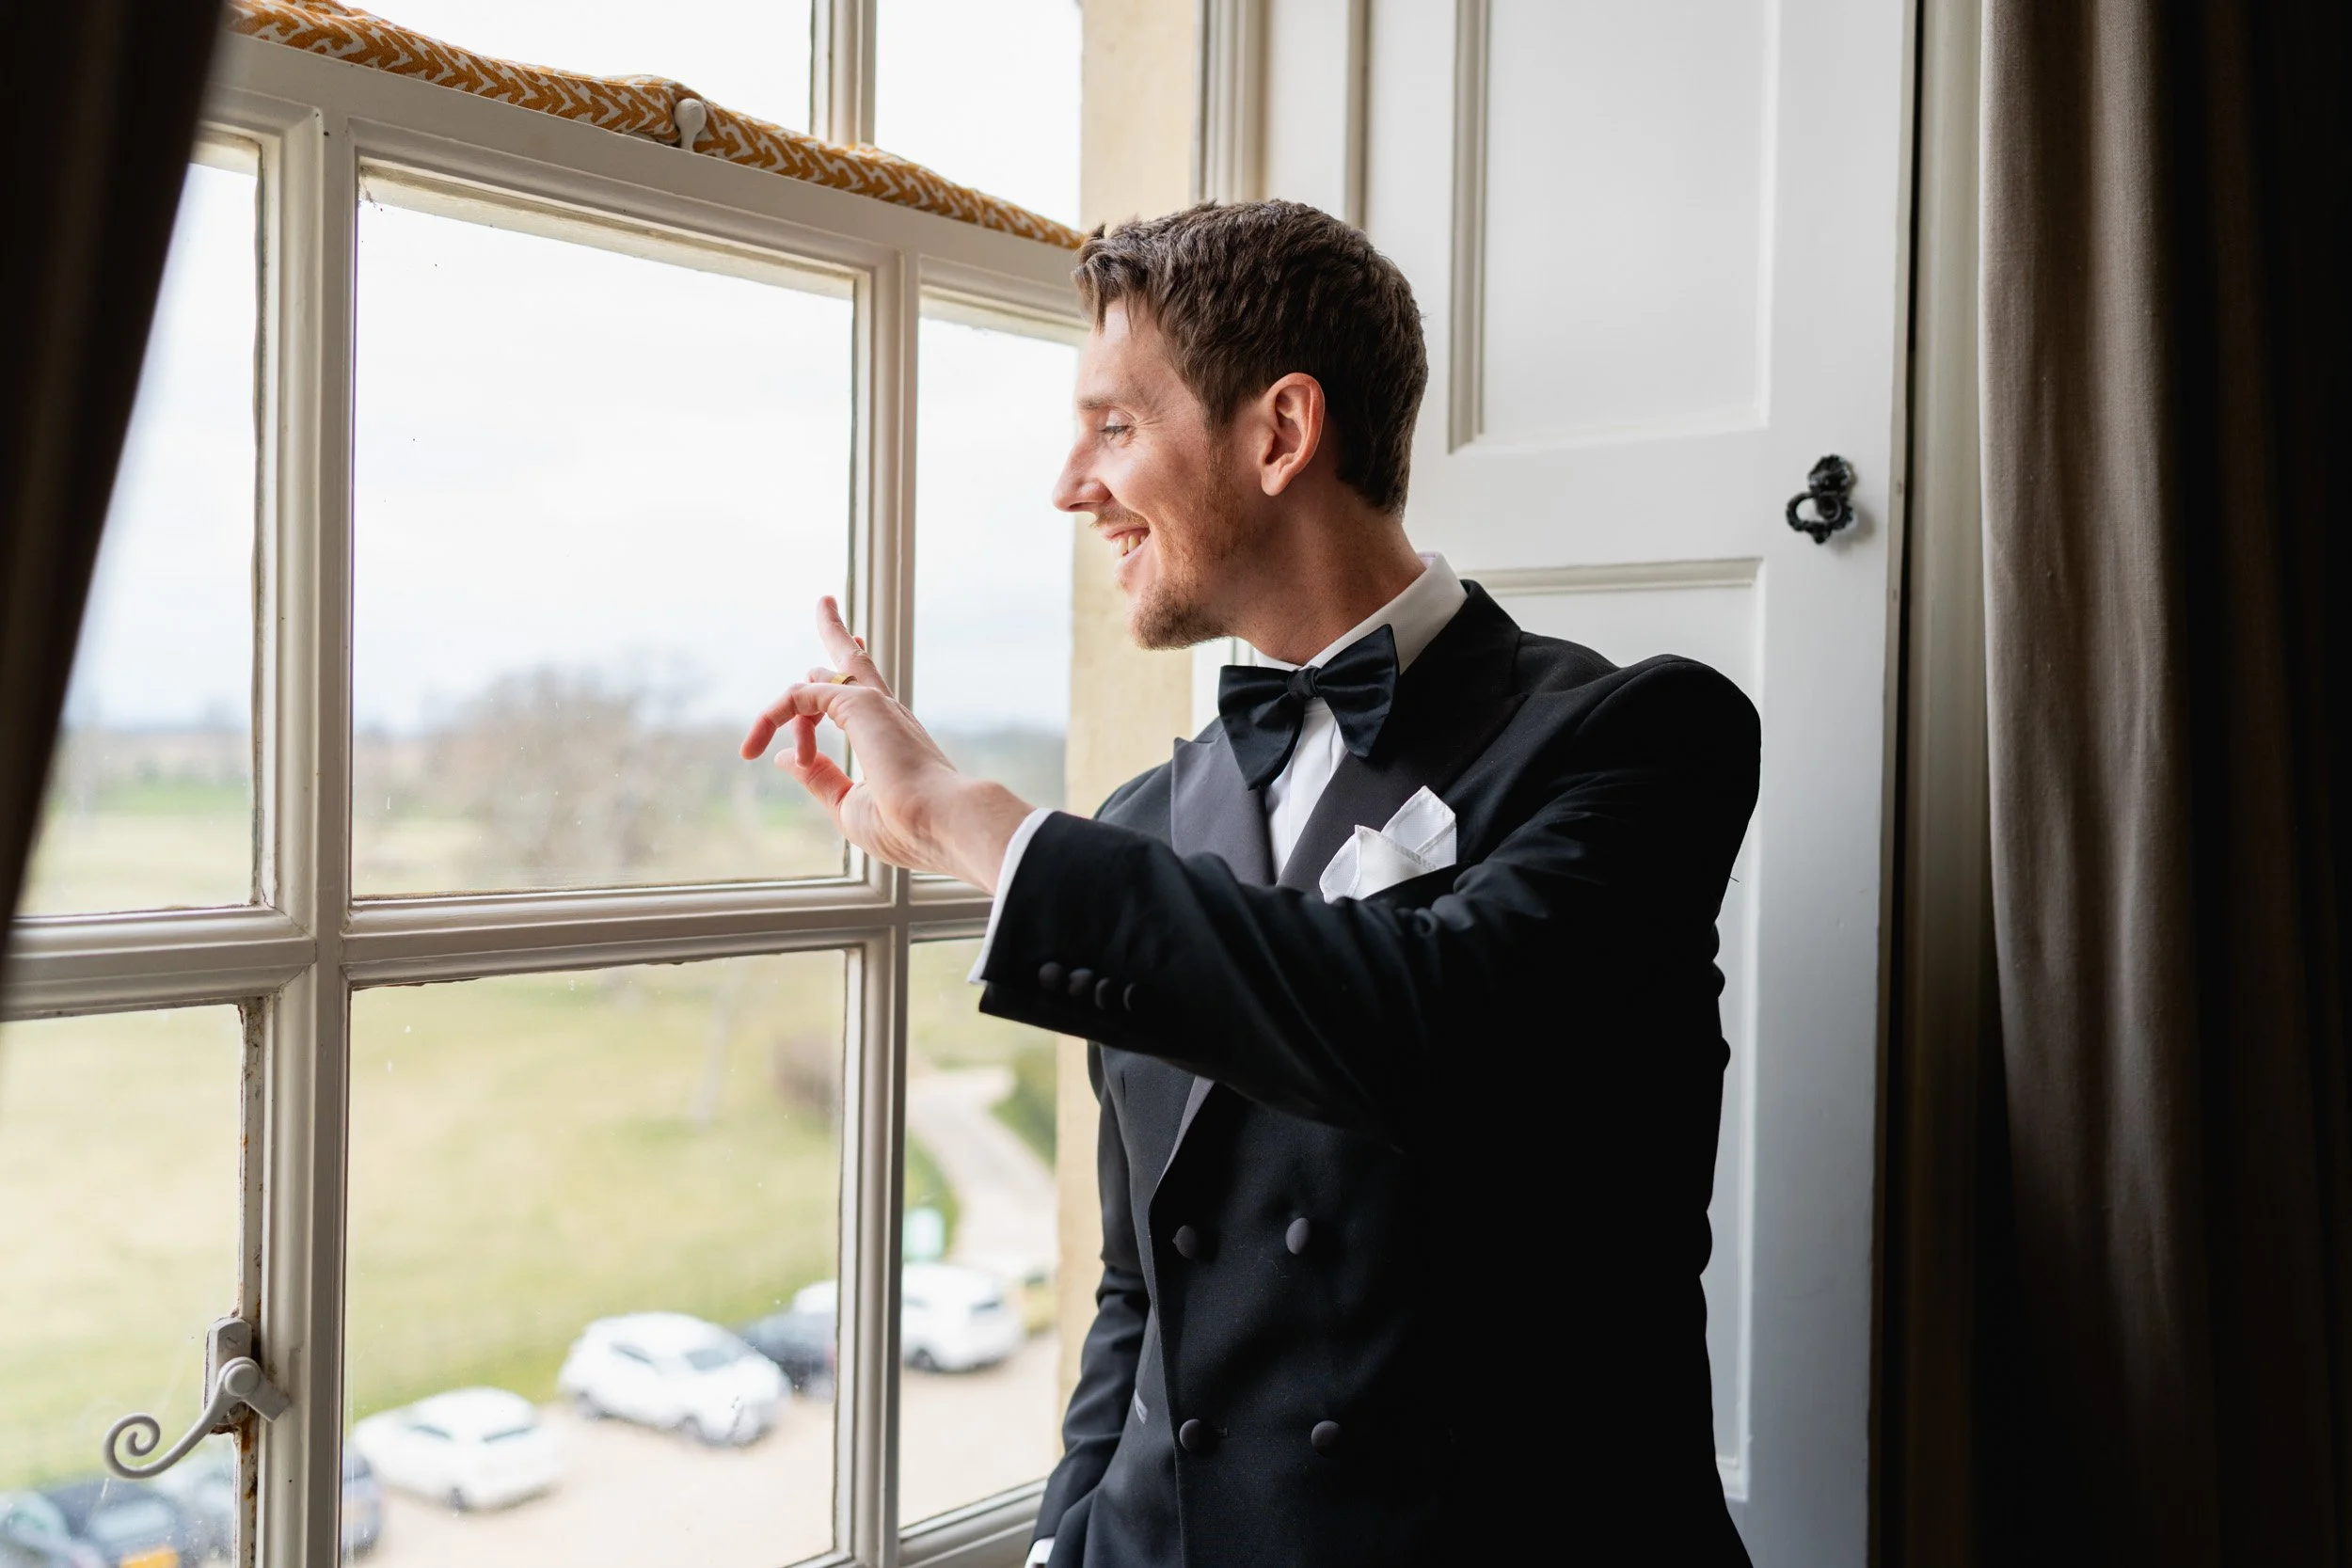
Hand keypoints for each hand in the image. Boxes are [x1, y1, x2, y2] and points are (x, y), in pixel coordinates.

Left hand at [741, 597, 1033, 889]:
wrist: (939, 822)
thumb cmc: (905, 825)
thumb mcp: (849, 804)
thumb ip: (820, 778)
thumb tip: (785, 758)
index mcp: (890, 738)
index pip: (859, 703)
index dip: (821, 713)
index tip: (797, 758)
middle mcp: (885, 713)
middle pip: (855, 663)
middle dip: (838, 634)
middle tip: (827, 606)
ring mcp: (873, 704)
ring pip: (829, 667)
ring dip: (799, 677)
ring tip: (784, 679)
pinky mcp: (857, 702)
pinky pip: (800, 696)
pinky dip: (774, 715)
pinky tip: (755, 746)